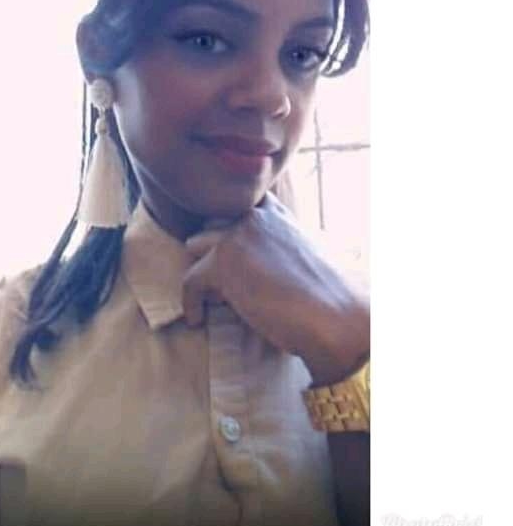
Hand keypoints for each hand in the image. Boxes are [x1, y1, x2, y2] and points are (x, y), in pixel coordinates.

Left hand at [182, 195, 369, 385]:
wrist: (336, 315)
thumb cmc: (328, 296)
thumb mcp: (304, 256)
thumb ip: (277, 248)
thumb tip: (254, 268)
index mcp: (276, 213)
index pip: (238, 205)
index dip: (228, 227)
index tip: (228, 252)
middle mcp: (254, 216)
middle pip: (210, 223)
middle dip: (213, 249)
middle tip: (227, 283)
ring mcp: (236, 235)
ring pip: (195, 245)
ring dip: (202, 270)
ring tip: (217, 299)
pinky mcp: (222, 261)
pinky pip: (189, 280)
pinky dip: (191, 303)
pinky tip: (197, 320)